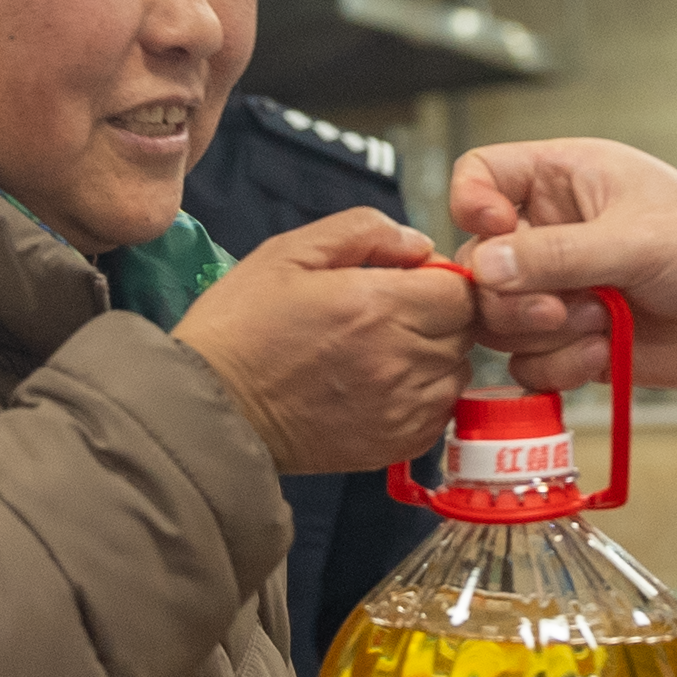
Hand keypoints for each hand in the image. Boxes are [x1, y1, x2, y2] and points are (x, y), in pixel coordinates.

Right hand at [174, 209, 475, 473]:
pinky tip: (384, 384)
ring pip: (458, 371)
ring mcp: (400, 408)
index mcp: (376, 306)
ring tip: (387, 349)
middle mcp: (399, 360)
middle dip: (441, 314)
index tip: (409, 280)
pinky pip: (441, 412)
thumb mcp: (289, 253)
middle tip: (394, 313)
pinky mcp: (393, 444)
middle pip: (466, 330)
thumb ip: (363, 232)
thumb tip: (419, 244)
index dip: (442, 279)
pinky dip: (425, 395)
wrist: (211, 409)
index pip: (461, 290)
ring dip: (437, 356)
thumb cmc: (241, 326)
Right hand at [451, 139, 676, 400]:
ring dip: (540, 334)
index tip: (496, 234)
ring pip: (496, 319)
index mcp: (565, 179)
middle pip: (476, 262)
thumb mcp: (638, 240)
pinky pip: (527, 363)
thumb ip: (557, 254)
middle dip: (511, 295)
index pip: (480, 175)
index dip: (473, 206)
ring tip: (598, 325)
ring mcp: (561, 289)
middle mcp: (554, 232)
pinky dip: (558, 367)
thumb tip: (481, 267)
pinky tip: (603, 354)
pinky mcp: (574, 340)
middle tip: (560, 308)